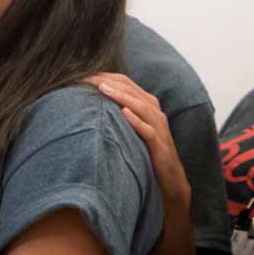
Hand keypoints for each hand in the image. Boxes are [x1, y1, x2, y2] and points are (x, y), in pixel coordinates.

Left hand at [88, 73, 190, 206]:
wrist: (170, 180)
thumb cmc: (145, 152)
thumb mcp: (131, 129)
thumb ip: (118, 114)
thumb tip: (90, 103)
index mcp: (148, 106)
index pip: (126, 84)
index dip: (106, 77)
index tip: (83, 74)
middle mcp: (155, 113)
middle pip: (132, 91)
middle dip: (109, 82)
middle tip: (86, 77)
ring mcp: (159, 128)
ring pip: (141, 106)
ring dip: (121, 96)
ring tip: (102, 88)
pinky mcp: (160, 145)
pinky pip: (149, 131)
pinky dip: (136, 121)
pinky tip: (123, 114)